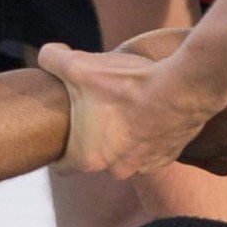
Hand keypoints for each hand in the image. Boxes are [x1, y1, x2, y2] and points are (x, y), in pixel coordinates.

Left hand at [42, 40, 226, 178]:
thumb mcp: (77, 65)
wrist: (181, 89)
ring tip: (126, 107)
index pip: (62, 166)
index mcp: (88, 159)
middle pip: (95, 156)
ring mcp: (145, 166)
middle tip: (97, 108)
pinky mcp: (169, 157)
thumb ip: (51, 59)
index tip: (63, 131)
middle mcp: (116, 170)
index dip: (59, 148)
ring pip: (124, 153)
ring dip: (123, 137)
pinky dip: (148, 134)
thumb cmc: (126, 83)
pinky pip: (150, 148)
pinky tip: (149, 111)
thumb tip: (46, 55)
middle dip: (94, 136)